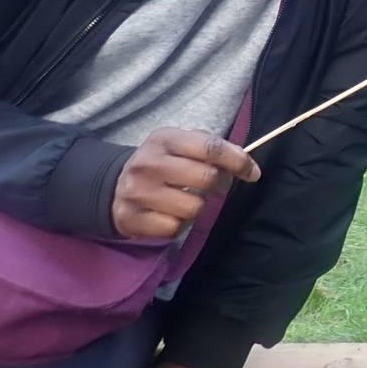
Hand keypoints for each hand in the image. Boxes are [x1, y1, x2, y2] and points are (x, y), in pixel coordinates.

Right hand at [111, 127, 259, 238]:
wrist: (113, 187)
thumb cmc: (161, 164)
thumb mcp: (179, 145)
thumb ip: (210, 148)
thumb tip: (246, 165)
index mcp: (164, 139)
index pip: (210, 147)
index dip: (237, 160)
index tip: (252, 172)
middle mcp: (148, 163)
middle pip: (206, 178)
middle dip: (220, 184)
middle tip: (216, 186)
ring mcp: (137, 192)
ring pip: (194, 207)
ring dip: (198, 207)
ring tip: (186, 199)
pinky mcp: (131, 218)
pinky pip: (174, 228)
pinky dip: (179, 225)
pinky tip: (169, 214)